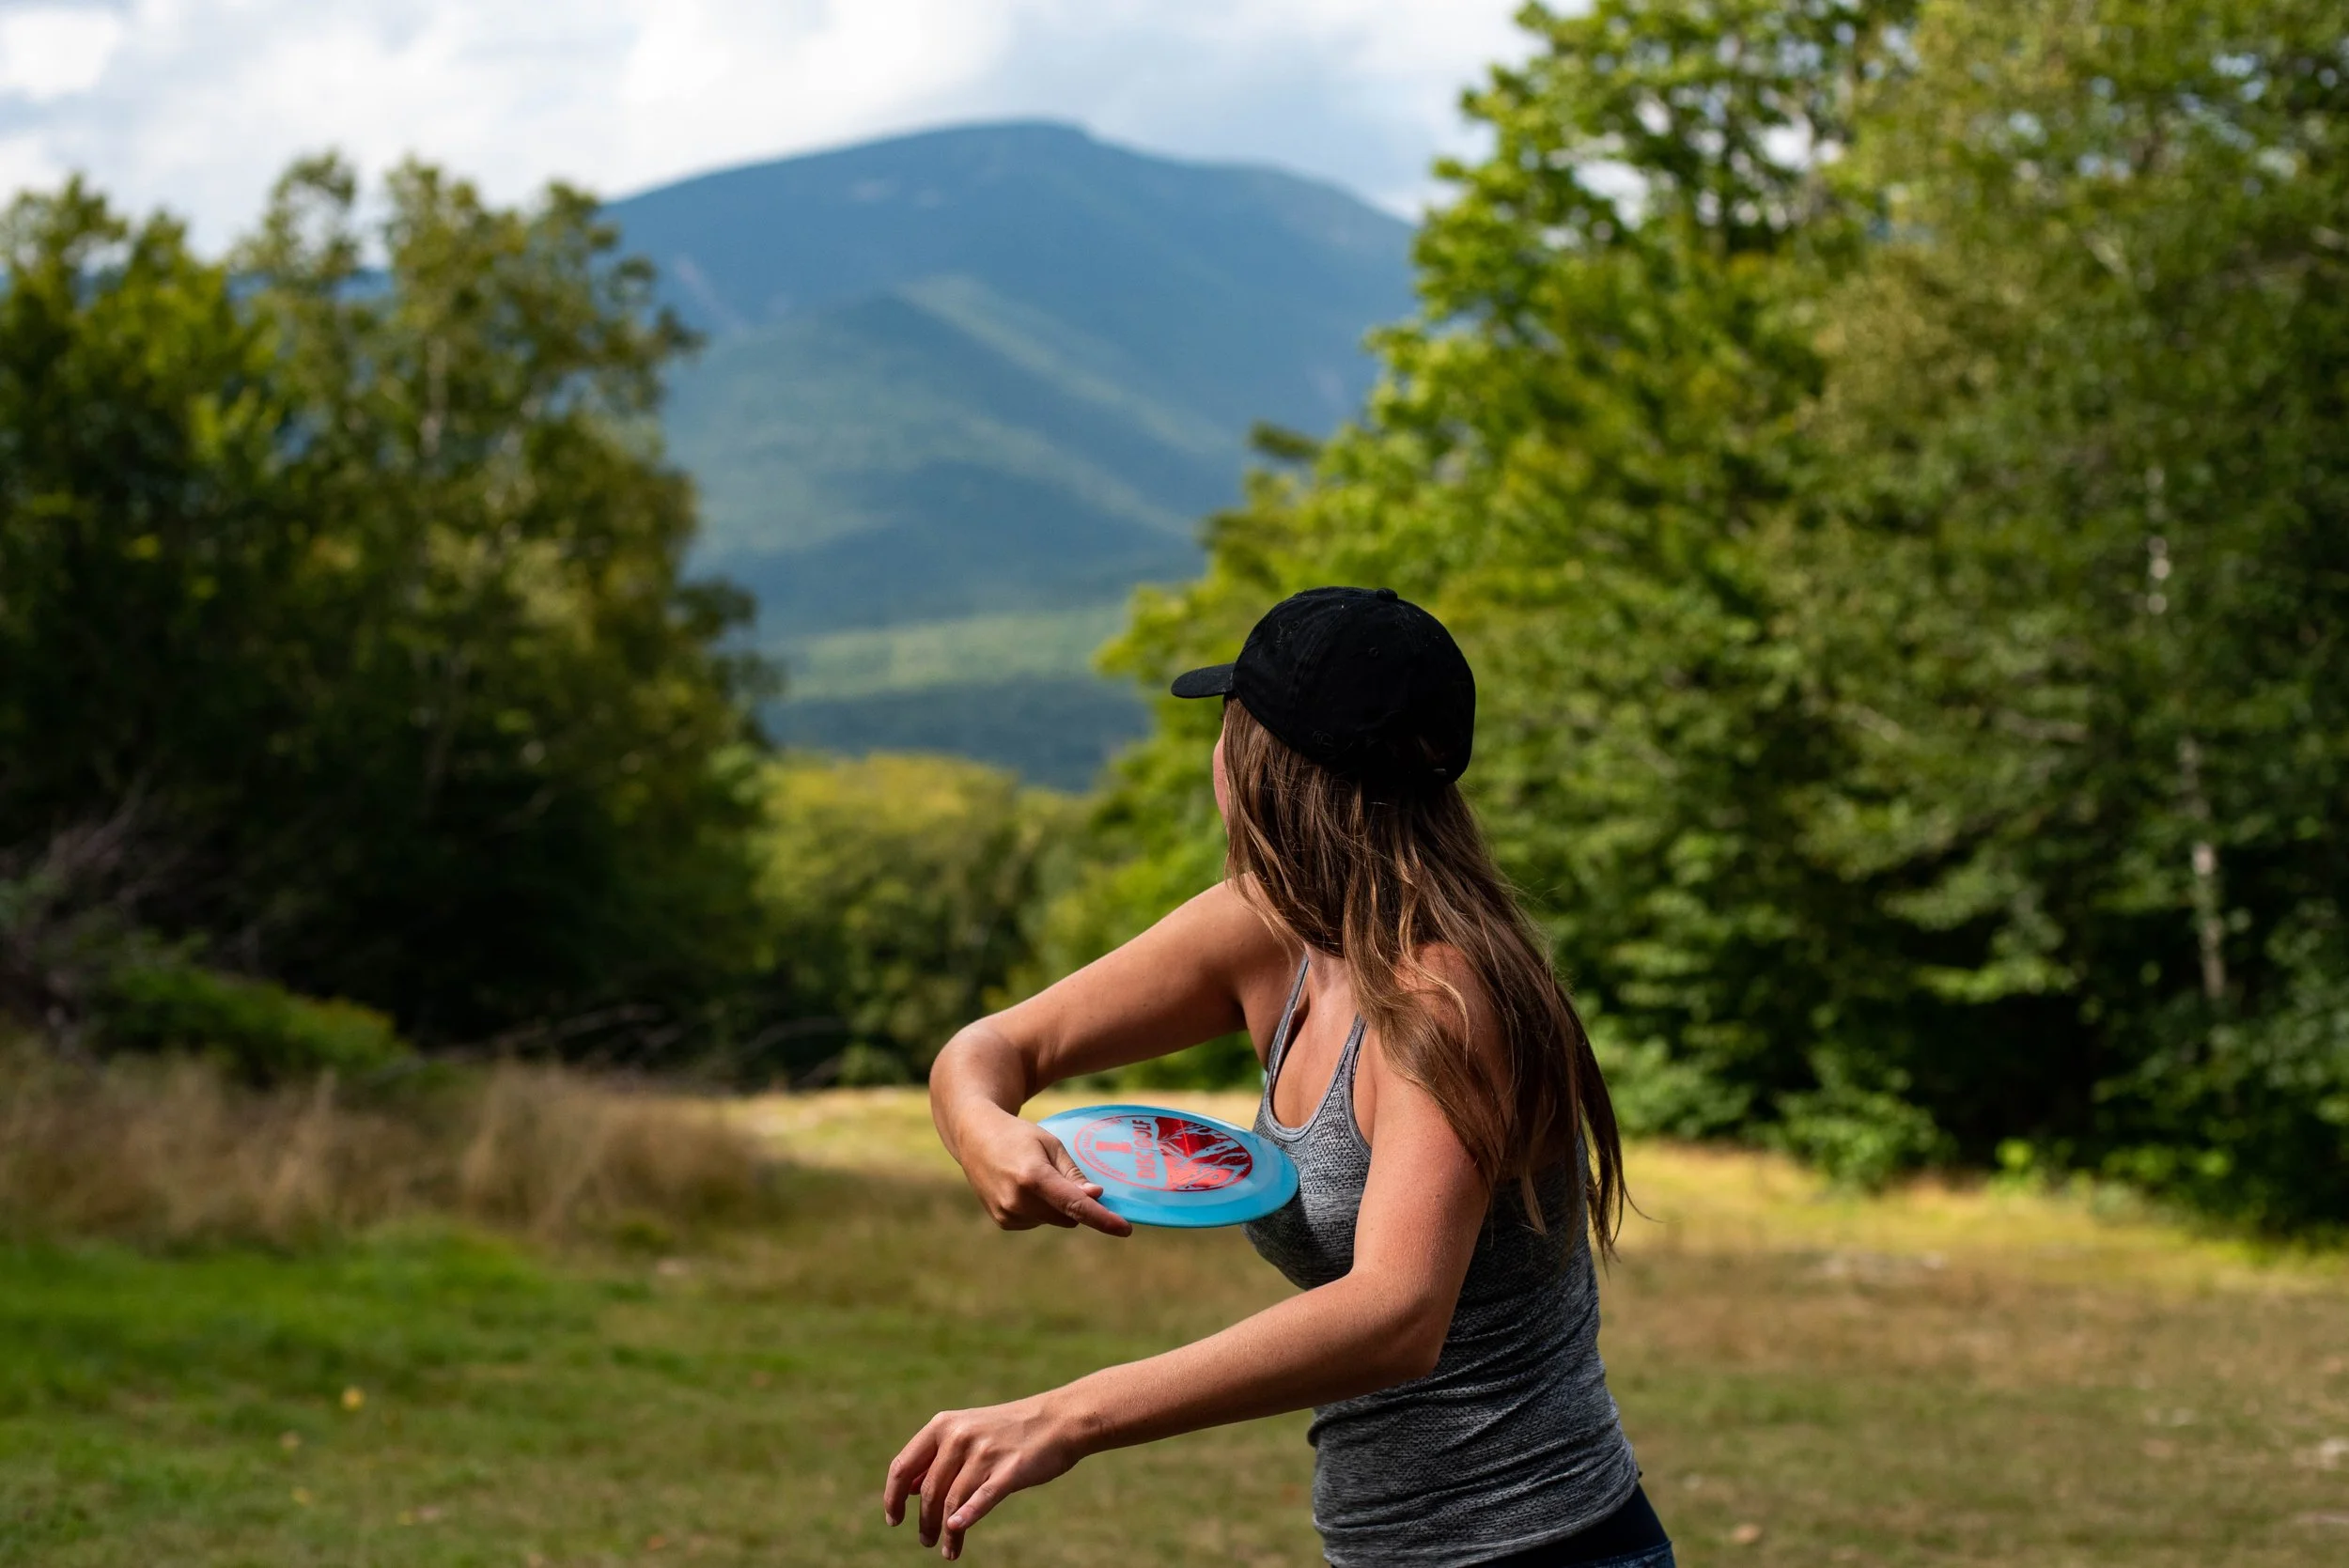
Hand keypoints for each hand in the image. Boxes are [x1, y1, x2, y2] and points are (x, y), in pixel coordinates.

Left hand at [882, 1394, 1085, 1559]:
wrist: (1059, 1419)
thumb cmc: (1010, 1430)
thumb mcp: (967, 1431)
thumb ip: (937, 1458)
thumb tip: (905, 1489)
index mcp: (943, 1425)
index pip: (903, 1466)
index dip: (892, 1498)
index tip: (894, 1520)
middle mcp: (959, 1436)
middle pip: (928, 1491)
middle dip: (925, 1522)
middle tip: (927, 1541)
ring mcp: (985, 1452)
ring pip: (952, 1502)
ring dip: (946, 1532)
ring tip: (948, 1550)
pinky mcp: (1010, 1469)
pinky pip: (981, 1499)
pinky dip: (966, 1518)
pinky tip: (956, 1532)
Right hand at [950, 1106, 1132, 1236]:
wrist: (976, 1138)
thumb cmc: (1019, 1137)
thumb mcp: (1051, 1145)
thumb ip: (1073, 1175)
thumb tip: (1096, 1197)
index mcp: (1033, 1176)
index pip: (1075, 1205)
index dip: (1102, 1218)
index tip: (1125, 1229)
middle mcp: (1018, 1200)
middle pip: (1069, 1216)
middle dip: (1077, 1203)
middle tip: (1065, 1178)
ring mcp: (1008, 1214)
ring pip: (1055, 1220)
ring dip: (1058, 1206)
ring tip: (1035, 1176)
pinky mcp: (1004, 1222)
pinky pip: (1039, 1222)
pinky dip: (1041, 1210)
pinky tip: (1024, 1188)